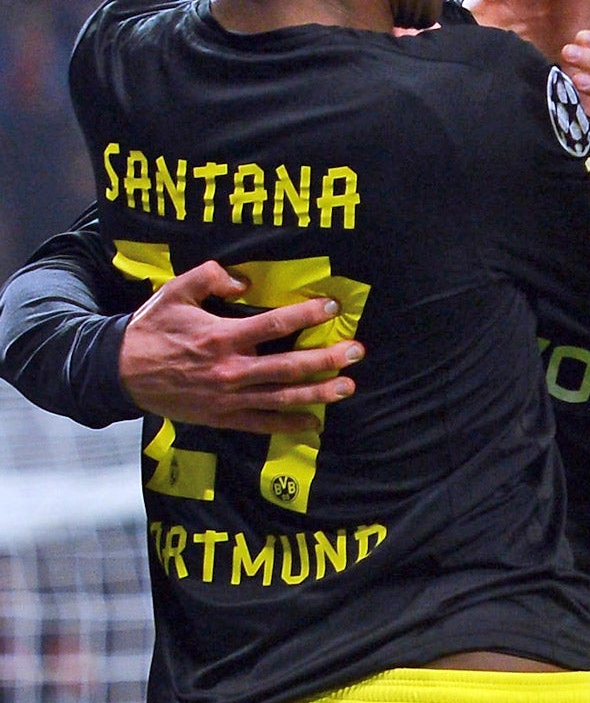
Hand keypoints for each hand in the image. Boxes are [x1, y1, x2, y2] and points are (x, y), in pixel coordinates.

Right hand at [120, 261, 362, 434]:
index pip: (275, 324)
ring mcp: (228, 397)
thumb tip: (243, 279)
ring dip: (319, 392)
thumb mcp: (173, 293)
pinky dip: (288, 425)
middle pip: (290, 366)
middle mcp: (231, 369)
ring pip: (283, 397)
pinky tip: (314, 423)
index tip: (332, 306)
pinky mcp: (222, 416)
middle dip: (327, 359)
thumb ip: (208, 278)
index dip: (307, 315)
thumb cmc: (151, 329)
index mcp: (222, 336)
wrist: (118, 372)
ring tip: (348, 386)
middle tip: (357, 352)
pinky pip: (261, 424)